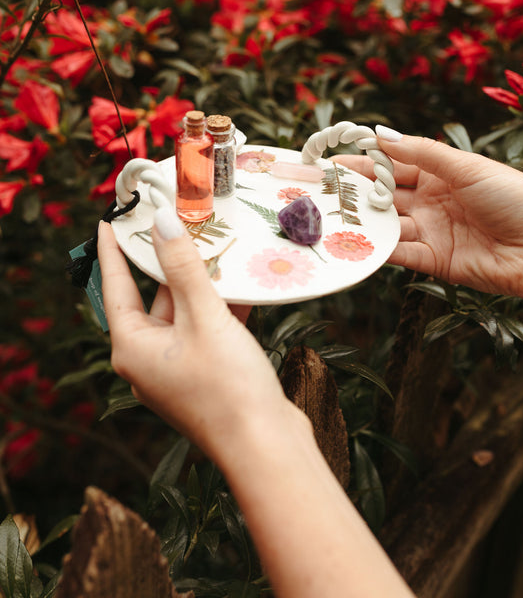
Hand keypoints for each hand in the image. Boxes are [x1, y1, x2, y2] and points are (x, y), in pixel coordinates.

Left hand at [97, 207, 288, 461]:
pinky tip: (241, 285)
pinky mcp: (203, 376)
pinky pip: (204, 330)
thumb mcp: (204, 317)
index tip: (110, 221)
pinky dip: (219, 308)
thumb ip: (183, 267)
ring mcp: (175, 371)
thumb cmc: (227, 386)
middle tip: (177, 222)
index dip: (113, 251)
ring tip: (215, 246)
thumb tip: (161, 221)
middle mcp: (147, 360)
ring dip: (200, 284)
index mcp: (132, 348)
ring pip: (183, 313)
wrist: (265, 448)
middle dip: (169, 263)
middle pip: (152, 299)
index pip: (115, 287)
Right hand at [333, 129, 522, 300]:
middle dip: (354, 190)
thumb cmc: (515, 198)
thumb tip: (381, 133)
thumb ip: (422, 152)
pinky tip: (355, 243)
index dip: (364, 160)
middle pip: (384, 194)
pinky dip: (378, 250)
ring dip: (361, 221)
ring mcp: (432, 231)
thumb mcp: (466, 167)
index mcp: (441, 173)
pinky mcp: (435, 261)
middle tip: (320, 188)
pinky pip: (400, 254)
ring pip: (387, 225)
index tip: (332, 157)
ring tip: (329, 217)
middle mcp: (432, 201)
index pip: (393, 163)